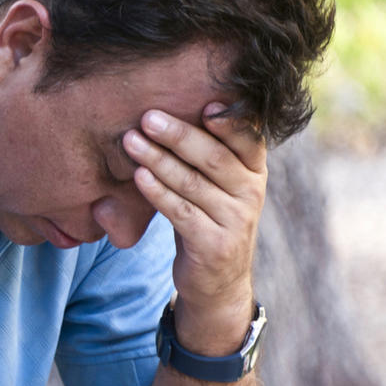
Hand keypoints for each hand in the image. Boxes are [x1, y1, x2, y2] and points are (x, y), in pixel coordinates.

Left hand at [123, 104, 265, 352]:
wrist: (216, 283)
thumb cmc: (208, 220)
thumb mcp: (216, 186)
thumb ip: (205, 155)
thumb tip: (166, 110)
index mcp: (255, 172)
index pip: (248, 139)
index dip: (230, 120)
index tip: (203, 101)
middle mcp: (252, 194)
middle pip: (215, 158)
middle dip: (179, 135)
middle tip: (147, 117)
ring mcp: (235, 221)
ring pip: (193, 184)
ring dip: (158, 160)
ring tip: (130, 141)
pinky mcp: (214, 245)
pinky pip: (180, 212)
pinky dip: (157, 192)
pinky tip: (138, 176)